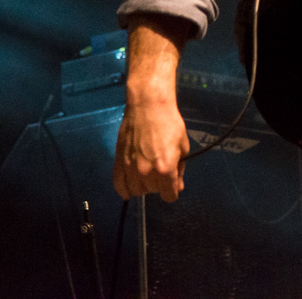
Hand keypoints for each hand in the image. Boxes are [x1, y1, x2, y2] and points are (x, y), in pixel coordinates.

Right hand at [111, 15, 192, 201]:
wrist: (148, 105)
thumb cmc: (169, 122)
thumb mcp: (183, 146)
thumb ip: (180, 169)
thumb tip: (177, 184)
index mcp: (165, 169)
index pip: (169, 196)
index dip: (173, 190)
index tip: (174, 184)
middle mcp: (146, 172)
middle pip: (153, 192)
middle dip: (160, 184)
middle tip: (162, 169)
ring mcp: (130, 168)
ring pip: (136, 190)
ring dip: (143, 186)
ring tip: (147, 174)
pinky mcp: (119, 161)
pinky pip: (118, 184)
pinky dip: (123, 190)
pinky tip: (127, 192)